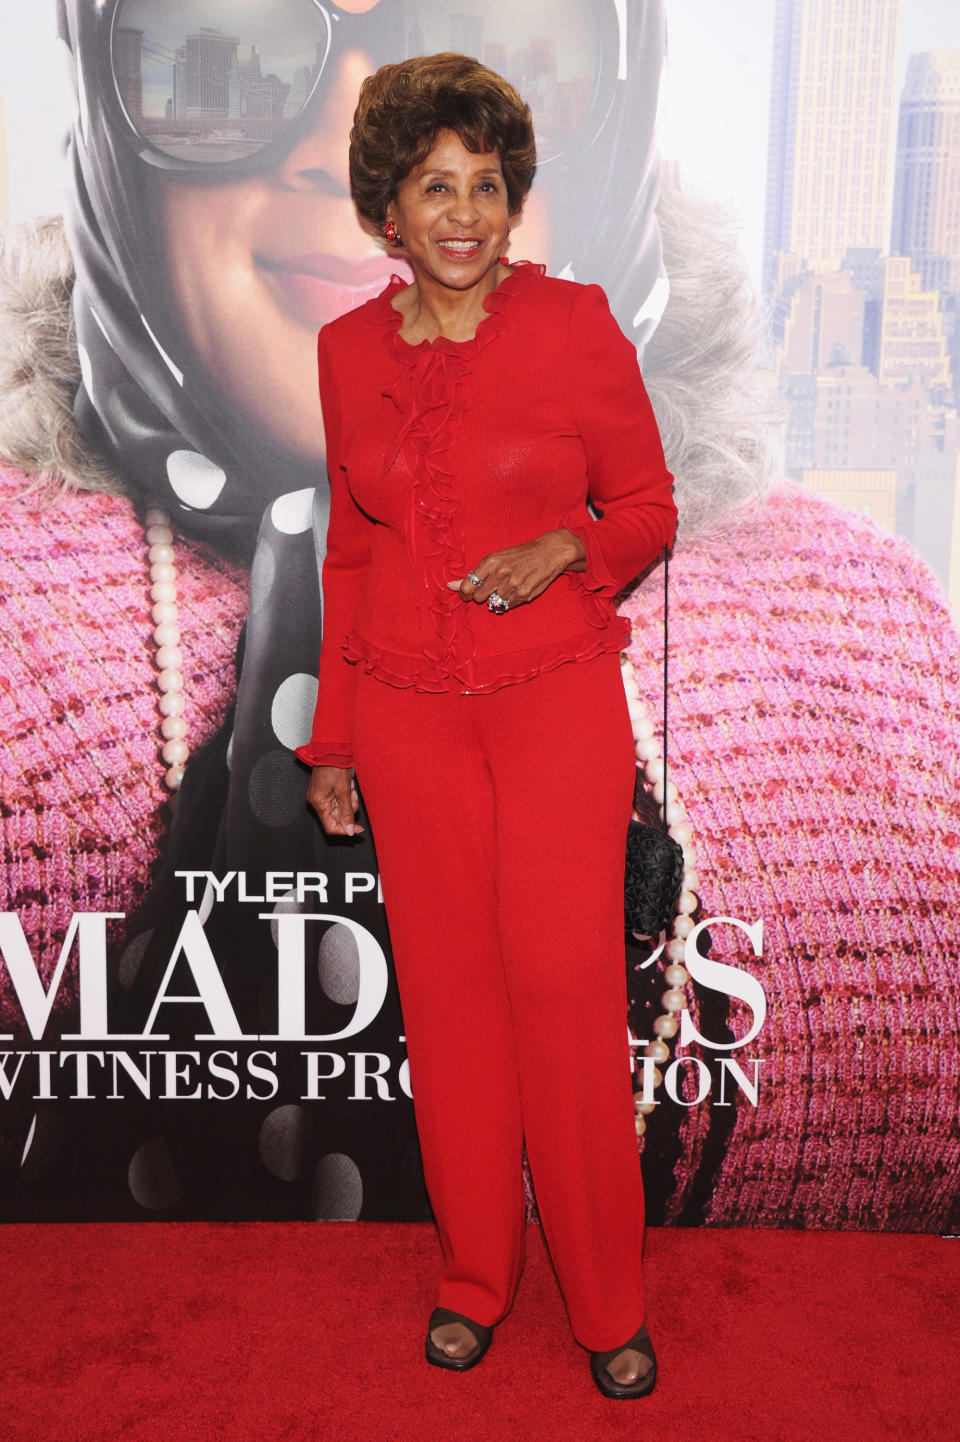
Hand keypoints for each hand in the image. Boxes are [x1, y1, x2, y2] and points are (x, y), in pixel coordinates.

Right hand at [306, 765, 364, 836]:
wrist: (333, 749)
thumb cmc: (335, 765)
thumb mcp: (344, 791)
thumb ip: (347, 812)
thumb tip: (349, 830)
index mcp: (319, 803)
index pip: (331, 827)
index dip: (345, 829)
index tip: (357, 828)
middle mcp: (317, 801)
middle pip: (336, 817)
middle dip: (348, 809)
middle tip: (353, 796)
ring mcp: (320, 795)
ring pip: (339, 807)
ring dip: (348, 800)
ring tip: (350, 787)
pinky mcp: (325, 790)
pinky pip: (338, 798)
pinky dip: (345, 794)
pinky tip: (347, 784)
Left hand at [447, 529, 585, 609]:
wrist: (548, 553)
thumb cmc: (519, 555)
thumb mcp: (496, 559)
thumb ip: (474, 574)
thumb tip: (450, 585)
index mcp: (491, 561)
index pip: (467, 585)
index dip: (464, 593)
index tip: (466, 594)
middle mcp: (501, 573)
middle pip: (478, 597)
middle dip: (482, 596)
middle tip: (492, 587)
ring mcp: (513, 585)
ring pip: (493, 603)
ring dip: (498, 598)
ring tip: (508, 585)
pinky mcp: (524, 595)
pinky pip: (507, 606)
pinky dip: (510, 601)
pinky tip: (517, 589)